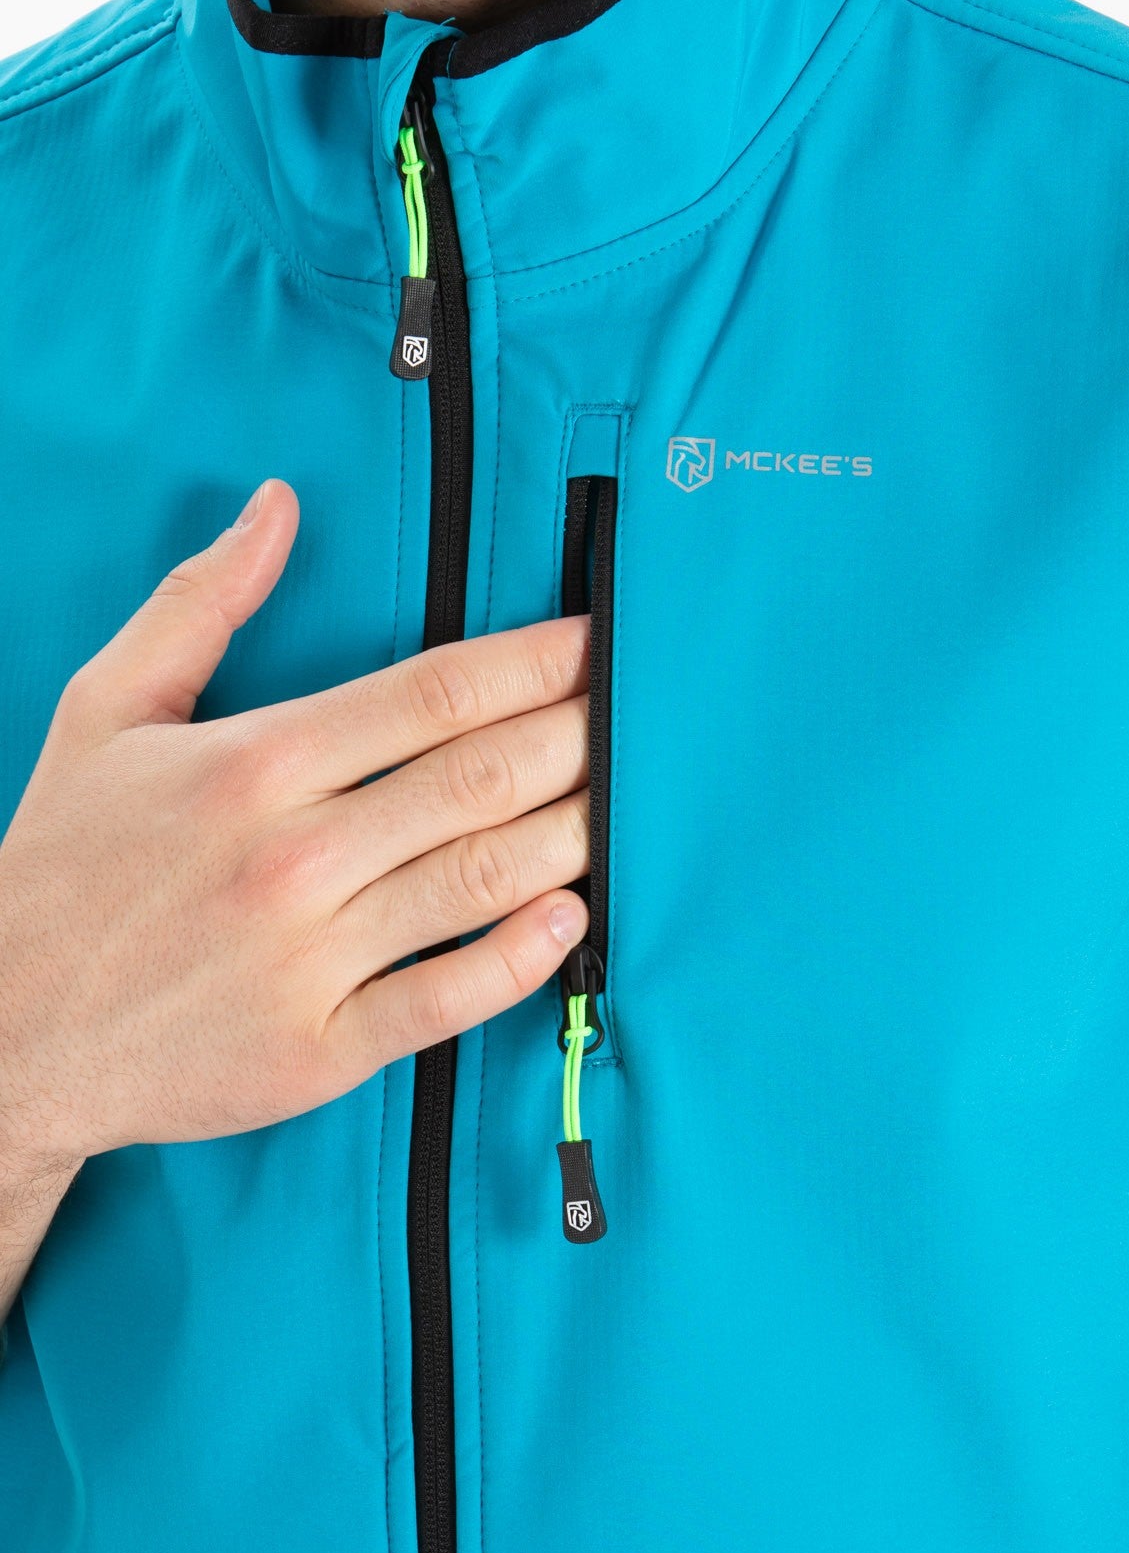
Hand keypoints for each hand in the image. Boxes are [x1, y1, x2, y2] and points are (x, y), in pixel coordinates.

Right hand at [0, 480, 588, 1181]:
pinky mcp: (319, 1050)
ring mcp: (311, 957)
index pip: (437, 692)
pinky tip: (572, 918)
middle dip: (581, 737)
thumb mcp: (108, 707)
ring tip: (627, 800)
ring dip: (575, 833)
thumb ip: (201, 602)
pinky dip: (523, 956)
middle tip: (642, 715)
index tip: (598, 643)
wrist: (8, 1029)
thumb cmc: (64, 862)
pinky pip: (449, 996)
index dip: (537, 662)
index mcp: (255, 762)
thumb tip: (277, 503)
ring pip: (483, 878)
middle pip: (483, 777)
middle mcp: (294, 854)